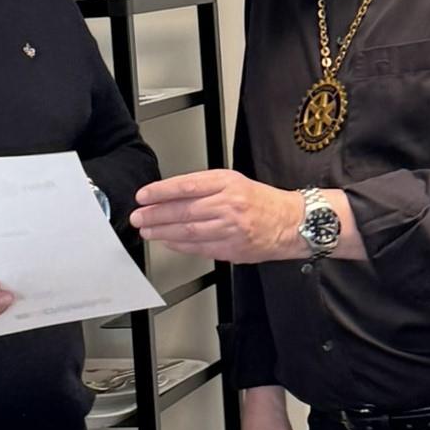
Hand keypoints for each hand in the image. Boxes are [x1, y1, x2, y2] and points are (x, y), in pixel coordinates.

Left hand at [130, 169, 301, 262]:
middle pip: (183, 210)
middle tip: (138, 217)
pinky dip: (180, 245)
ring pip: (189, 230)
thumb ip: (203, 187)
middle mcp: (228, 204)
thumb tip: (170, 196)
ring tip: (147, 231)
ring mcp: (230, 228)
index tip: (143, 196)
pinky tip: (168, 242)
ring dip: (163, 232)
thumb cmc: (261, 201)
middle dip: (155, 215)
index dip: (160, 192)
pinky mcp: (232, 248)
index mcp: (227, 182)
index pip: (186, 185)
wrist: (290, 222)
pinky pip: (199, 247)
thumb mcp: (233, 182)